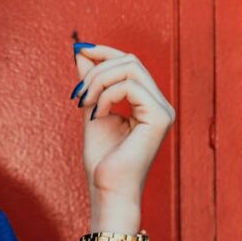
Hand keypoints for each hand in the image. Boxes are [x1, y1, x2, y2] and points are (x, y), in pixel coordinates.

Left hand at [71, 43, 175, 206]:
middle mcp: (160, 104)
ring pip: (130, 67)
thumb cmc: (102, 159)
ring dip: (99, 80)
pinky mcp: (159, 117)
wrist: (108, 189)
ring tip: (85, 103)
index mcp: (147, 103)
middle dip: (98, 69)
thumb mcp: (92, 110)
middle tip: (79, 92)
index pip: (129, 63)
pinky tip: (98, 113)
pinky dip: (107, 95)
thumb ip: (91, 83)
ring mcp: (163, 110)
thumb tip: (81, 52)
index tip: (78, 51)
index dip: (104, 52)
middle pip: (130, 60)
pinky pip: (130, 86)